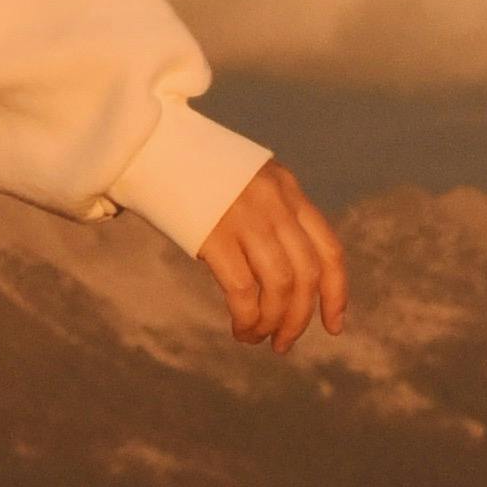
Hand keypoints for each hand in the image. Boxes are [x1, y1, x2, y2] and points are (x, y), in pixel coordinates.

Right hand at [197, 156, 345, 353]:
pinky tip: (240, 328)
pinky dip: (247, 318)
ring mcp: (246, 216)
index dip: (336, 294)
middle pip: (306, 274)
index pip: (329, 250)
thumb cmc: (194, 171)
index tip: (333, 326)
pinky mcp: (213, 233)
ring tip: (257, 337)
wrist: (150, 143)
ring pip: (280, 285)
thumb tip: (286, 277)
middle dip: (299, 318)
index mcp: (288, 190)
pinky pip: (243, 289)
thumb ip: (272, 216)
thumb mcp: (248, 183)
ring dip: (273, 322)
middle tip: (284, 343)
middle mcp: (275, 203)